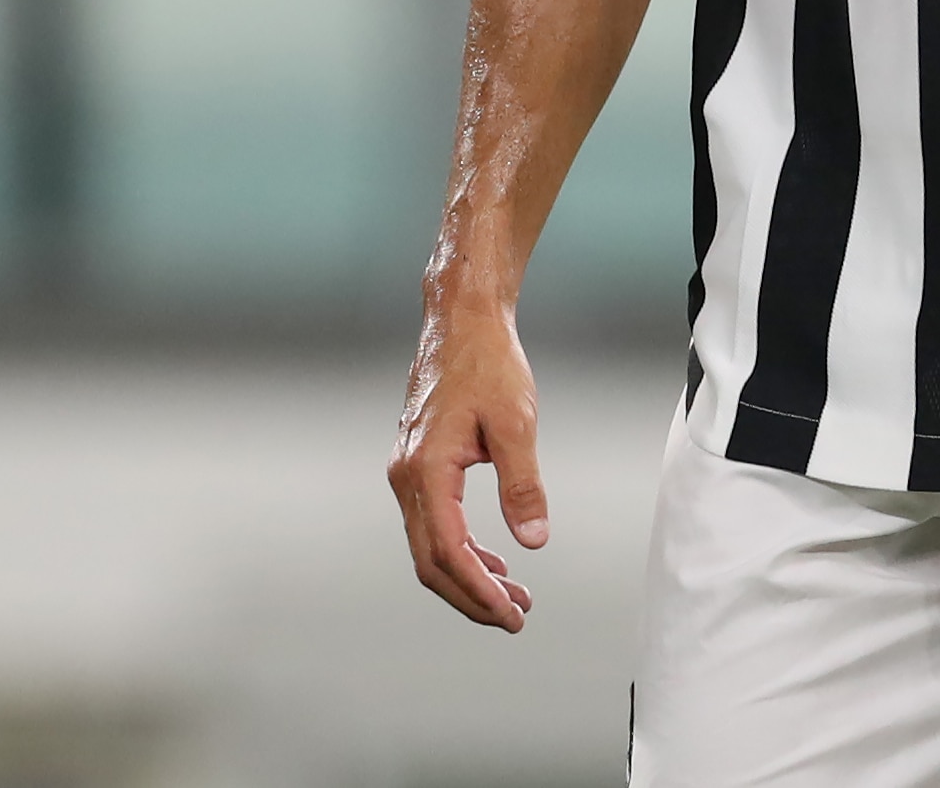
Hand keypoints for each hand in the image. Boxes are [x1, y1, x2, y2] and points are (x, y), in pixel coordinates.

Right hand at [389, 298, 548, 630]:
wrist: (462, 321)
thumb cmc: (488, 364)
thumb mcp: (516, 422)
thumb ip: (523, 484)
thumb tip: (533, 540)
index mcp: (426, 469)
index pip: (448, 551)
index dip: (478, 592)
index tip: (511, 615)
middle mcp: (406, 476)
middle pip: (431, 561)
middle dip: (471, 597)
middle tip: (515, 617)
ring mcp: (407, 472)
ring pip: (429, 546)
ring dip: (468, 577)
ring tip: (514, 596)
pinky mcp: (417, 466)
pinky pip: (433, 524)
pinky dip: (461, 550)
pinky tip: (494, 561)